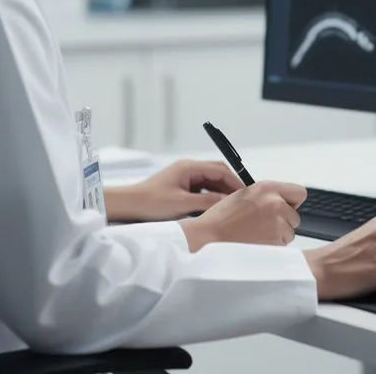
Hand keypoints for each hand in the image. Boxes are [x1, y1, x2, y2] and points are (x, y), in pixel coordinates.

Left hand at [105, 160, 241, 222]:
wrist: (129, 205)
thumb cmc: (152, 202)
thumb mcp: (183, 204)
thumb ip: (207, 202)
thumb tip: (227, 202)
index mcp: (190, 167)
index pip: (220, 170)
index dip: (235, 181)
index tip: (246, 193)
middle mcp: (189, 168)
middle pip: (217, 173)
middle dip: (230, 185)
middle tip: (243, 199)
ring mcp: (184, 176)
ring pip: (210, 181)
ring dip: (221, 191)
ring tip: (232, 205)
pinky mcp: (180, 186)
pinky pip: (202, 189)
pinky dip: (211, 196)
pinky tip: (216, 208)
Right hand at [178, 180, 305, 251]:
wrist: (210, 236)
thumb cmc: (222, 218)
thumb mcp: (245, 195)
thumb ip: (266, 196)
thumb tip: (281, 202)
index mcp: (267, 188)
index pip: (299, 193)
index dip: (292, 202)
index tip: (284, 208)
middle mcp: (276, 203)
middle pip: (295, 216)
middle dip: (283, 222)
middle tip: (263, 225)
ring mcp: (277, 223)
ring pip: (289, 233)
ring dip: (278, 235)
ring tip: (256, 234)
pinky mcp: (275, 241)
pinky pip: (282, 246)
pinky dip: (272, 246)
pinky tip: (255, 242)